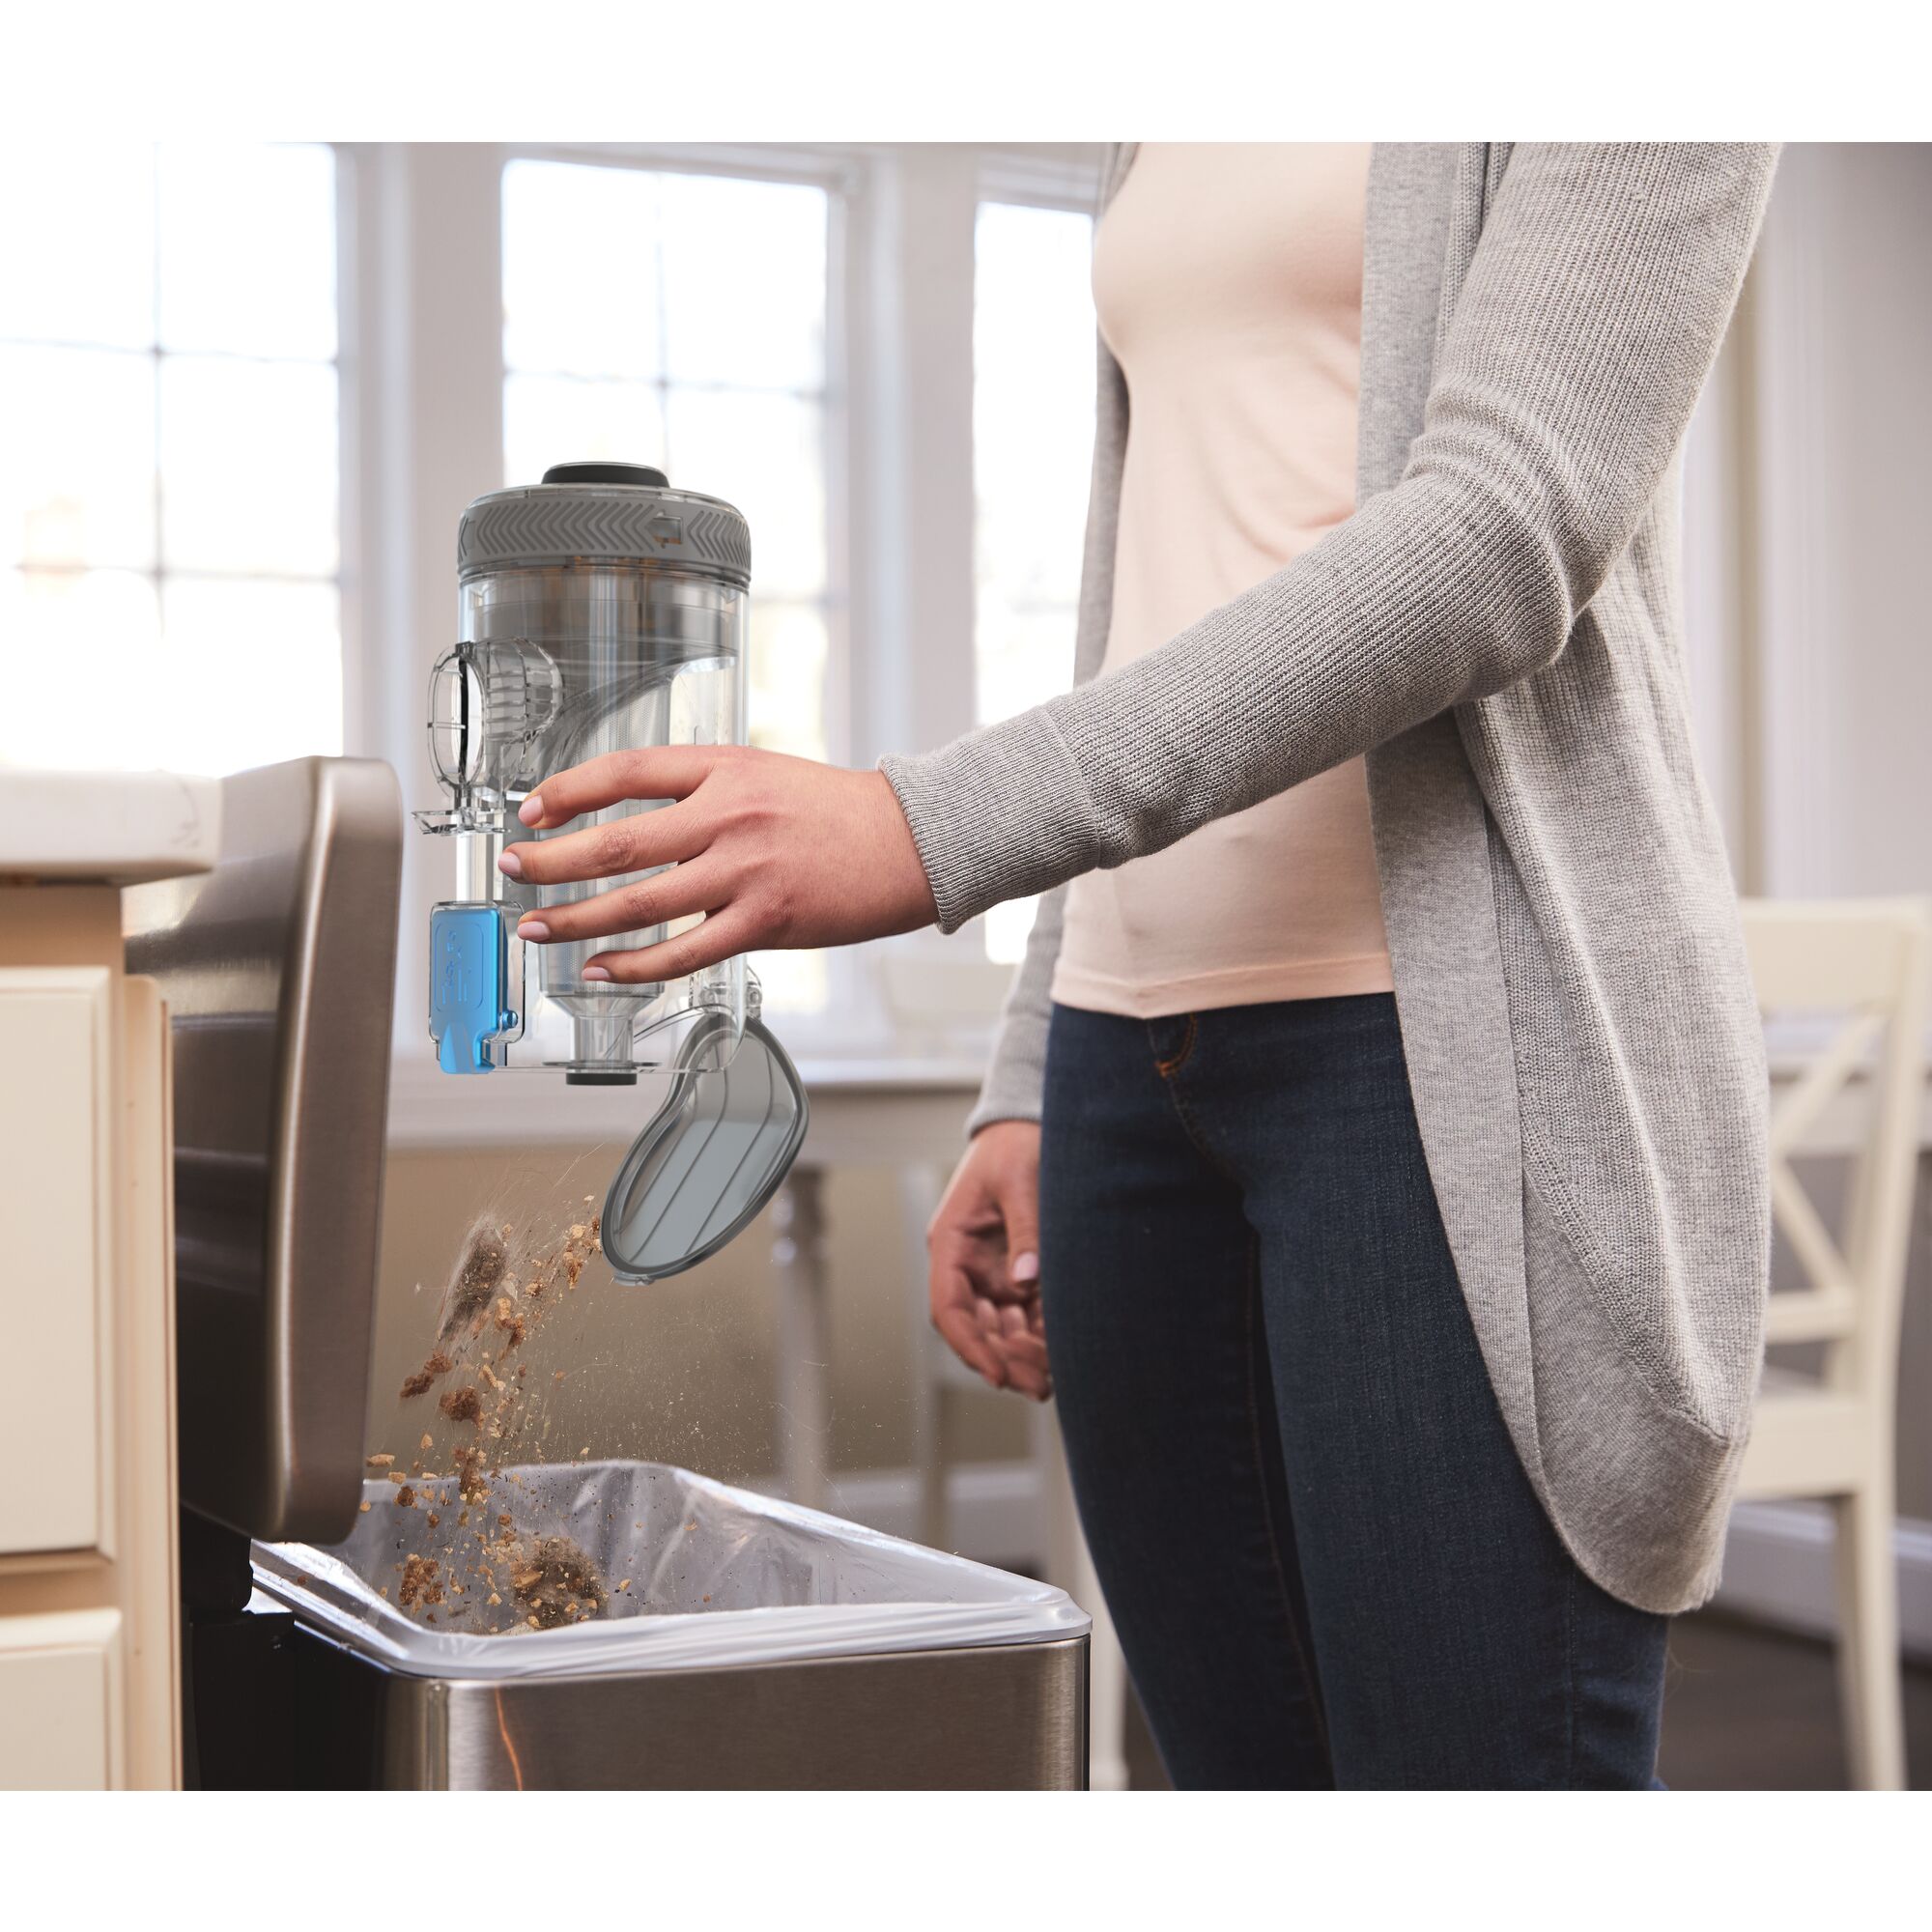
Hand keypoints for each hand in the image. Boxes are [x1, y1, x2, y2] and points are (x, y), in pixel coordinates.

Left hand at [497, 746, 939, 981]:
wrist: (912, 841)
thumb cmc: (839, 811)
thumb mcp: (764, 773)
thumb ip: (703, 791)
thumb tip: (635, 821)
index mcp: (725, 768)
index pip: (625, 772)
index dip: (568, 790)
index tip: (531, 808)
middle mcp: (729, 816)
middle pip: (618, 842)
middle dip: (553, 860)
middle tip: (513, 867)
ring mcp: (746, 872)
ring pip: (640, 902)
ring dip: (578, 919)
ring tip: (537, 927)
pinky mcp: (766, 923)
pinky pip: (684, 951)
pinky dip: (635, 965)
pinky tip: (602, 969)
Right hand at [928, 1121, 1051, 1400]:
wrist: (1027, 1123)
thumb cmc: (1015, 1144)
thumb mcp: (1020, 1180)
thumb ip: (1026, 1230)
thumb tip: (1028, 1281)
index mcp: (951, 1242)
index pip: (948, 1307)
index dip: (970, 1345)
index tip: (996, 1375)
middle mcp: (966, 1264)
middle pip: (975, 1327)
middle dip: (1003, 1359)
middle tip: (1038, 1385)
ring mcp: (991, 1270)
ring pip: (1000, 1327)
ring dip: (1022, 1355)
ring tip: (1053, 1379)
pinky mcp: (1017, 1270)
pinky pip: (1025, 1313)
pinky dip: (1040, 1335)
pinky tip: (1062, 1353)